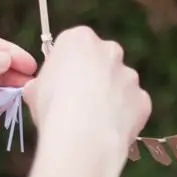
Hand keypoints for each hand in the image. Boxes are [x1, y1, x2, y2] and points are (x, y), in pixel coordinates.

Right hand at [24, 26, 150, 156]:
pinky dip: (123, 117)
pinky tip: (107, 131)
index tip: (60, 85)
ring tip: (92, 123)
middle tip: (78, 104)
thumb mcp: (34, 90)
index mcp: (79, 39)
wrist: (83, 136)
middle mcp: (109, 51)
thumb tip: (40, 90)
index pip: (73, 46)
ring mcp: (129, 75)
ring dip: (109, 99)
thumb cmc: (53, 108)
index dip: (66, 67)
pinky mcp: (142, 99)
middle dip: (93, 79)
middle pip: (101, 62)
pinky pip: (132, 107)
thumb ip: (42, 84)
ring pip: (119, 85)